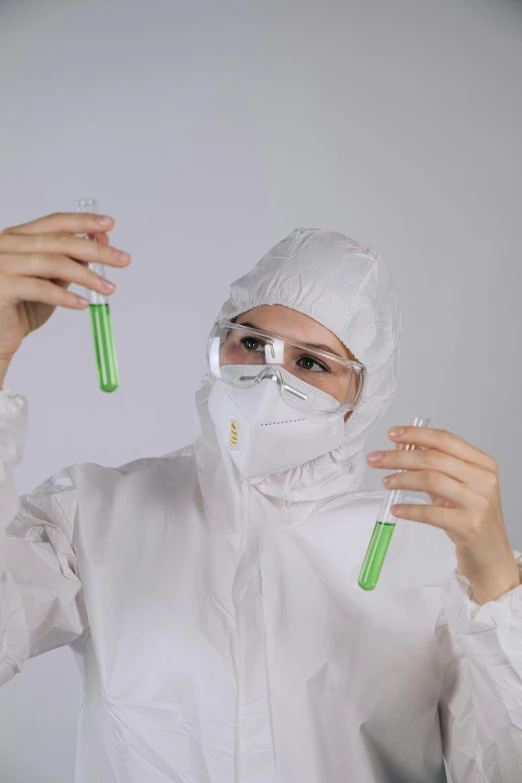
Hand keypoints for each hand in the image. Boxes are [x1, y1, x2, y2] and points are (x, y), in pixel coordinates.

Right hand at [0, 212, 130, 363]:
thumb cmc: (18, 310)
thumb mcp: (49, 282)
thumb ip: (68, 263)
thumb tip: (99, 242)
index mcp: (17, 238)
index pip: (54, 222)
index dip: (83, 222)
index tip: (109, 224)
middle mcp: (6, 245)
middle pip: (59, 241)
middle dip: (95, 249)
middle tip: (122, 259)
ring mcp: (1, 264)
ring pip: (52, 262)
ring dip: (86, 276)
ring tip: (109, 288)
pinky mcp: (1, 286)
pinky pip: (40, 288)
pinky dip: (65, 296)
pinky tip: (83, 303)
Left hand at [367, 426, 520, 604]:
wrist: (491, 554)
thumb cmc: (472, 516)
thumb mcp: (459, 485)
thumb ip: (435, 466)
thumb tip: (402, 446)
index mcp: (482, 463)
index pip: (445, 440)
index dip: (416, 434)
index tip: (392, 434)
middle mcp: (483, 480)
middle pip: (434, 459)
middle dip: (399, 456)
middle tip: (376, 458)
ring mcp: (478, 503)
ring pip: (431, 481)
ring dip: (402, 479)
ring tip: (386, 482)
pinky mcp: (469, 526)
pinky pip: (431, 513)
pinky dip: (409, 509)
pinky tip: (396, 509)